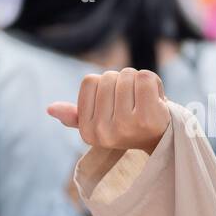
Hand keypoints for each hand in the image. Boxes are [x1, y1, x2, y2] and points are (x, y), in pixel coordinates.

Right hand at [47, 68, 170, 153]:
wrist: (165, 139)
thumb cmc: (131, 126)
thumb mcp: (101, 122)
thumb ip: (77, 115)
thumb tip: (50, 109)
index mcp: (88, 132)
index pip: (90, 81)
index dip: (106, 84)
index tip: (118, 103)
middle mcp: (103, 132)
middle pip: (108, 77)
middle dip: (123, 81)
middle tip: (135, 102)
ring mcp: (125, 126)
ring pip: (127, 75)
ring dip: (139, 82)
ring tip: (146, 101)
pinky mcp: (147, 118)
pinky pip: (145, 77)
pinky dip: (154, 81)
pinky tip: (158, 99)